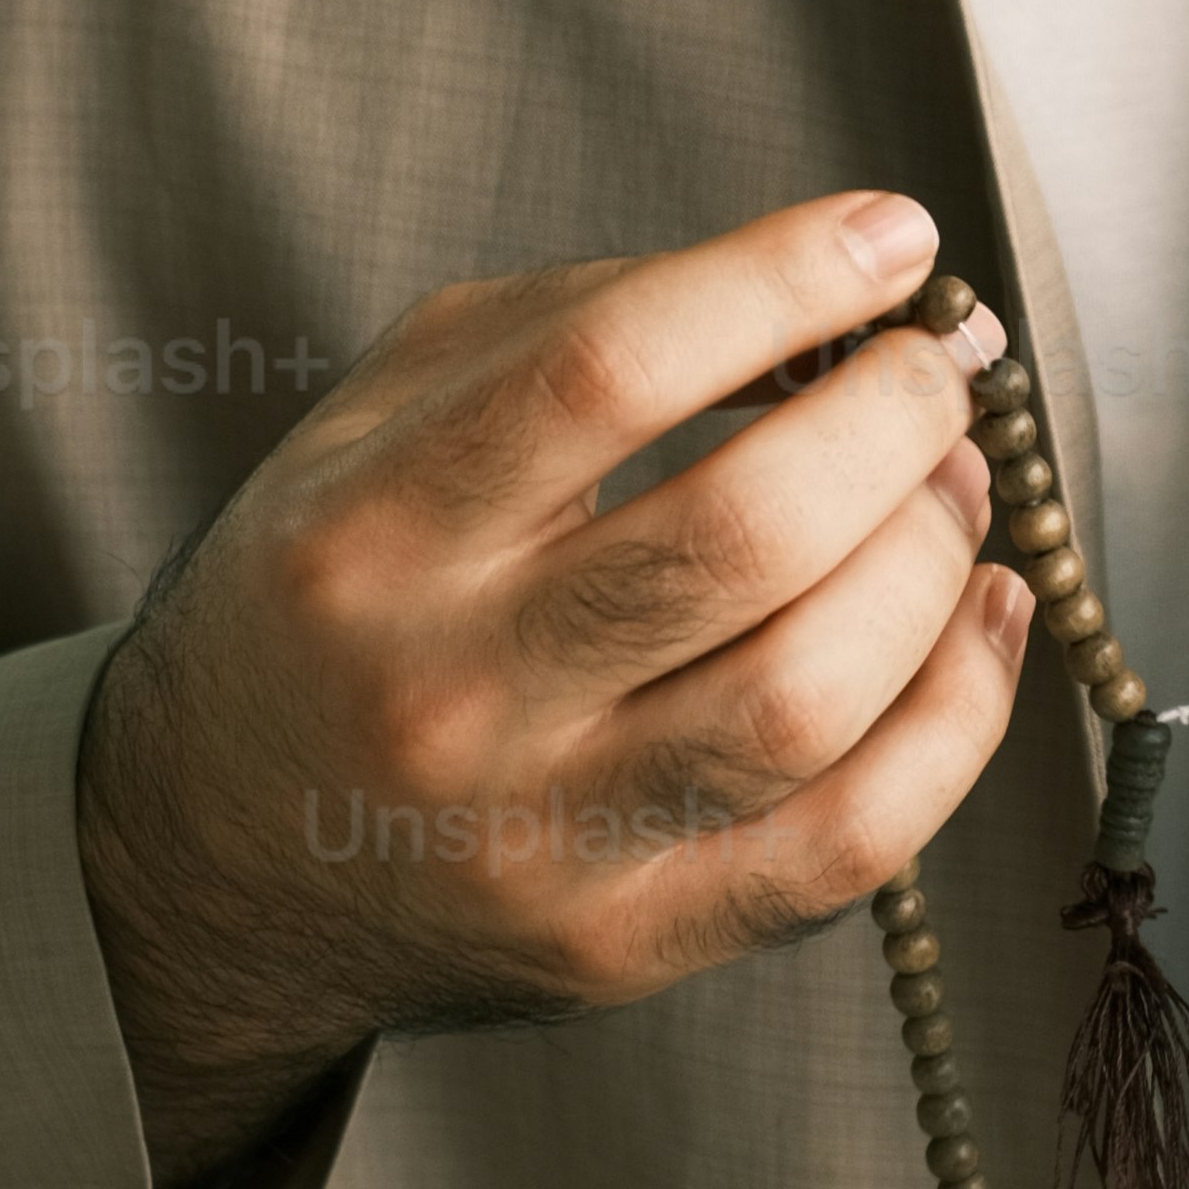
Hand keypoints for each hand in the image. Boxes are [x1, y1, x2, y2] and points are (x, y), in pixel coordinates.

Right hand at [76, 186, 1028, 1184]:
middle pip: (737, 538)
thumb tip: (815, 285)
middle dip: (890, 425)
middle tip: (934, 375)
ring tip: (953, 487)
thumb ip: (570, 323)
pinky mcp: (623, 949)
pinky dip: (958, 718)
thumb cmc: (335, 599)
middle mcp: (448, 691)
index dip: (778, 283)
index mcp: (372, 530)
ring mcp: (540, 839)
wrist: (204, 865)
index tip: (890, 240)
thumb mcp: (375, 421)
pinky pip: (846, 847)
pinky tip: (984, 616)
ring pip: (807, 696)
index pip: (601, 373)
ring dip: (932, 562)